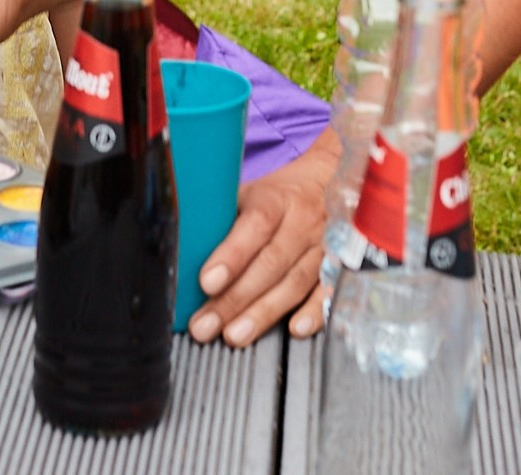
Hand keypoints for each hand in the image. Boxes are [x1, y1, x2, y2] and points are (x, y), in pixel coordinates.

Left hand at [188, 128, 337, 346]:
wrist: (329, 185)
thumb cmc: (277, 196)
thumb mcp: (248, 193)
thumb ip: (221, 218)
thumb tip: (181, 248)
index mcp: (276, 200)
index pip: (254, 226)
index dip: (232, 255)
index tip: (207, 281)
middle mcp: (303, 223)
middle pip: (270, 263)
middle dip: (236, 298)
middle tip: (206, 324)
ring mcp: (324, 247)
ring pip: (295, 283)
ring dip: (264, 313)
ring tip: (234, 335)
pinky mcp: (340, 267)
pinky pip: (328, 292)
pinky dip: (315, 313)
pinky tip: (295, 329)